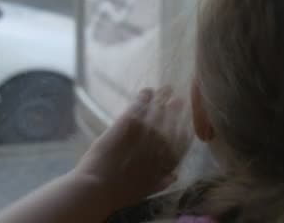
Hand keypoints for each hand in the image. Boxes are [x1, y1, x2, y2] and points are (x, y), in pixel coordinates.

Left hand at [74, 87, 190, 208]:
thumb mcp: (147, 190)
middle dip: (176, 109)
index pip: (183, 140)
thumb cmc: (122, 193)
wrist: (99, 186)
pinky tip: (147, 91)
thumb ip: (162, 181)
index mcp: (168, 160)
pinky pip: (140, 104)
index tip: (183, 124)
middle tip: (179, 100)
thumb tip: (174, 176)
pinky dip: (145, 96)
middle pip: (173, 120)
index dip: (184, 129)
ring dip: (163, 98)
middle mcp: (162, 142)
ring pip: (159, 109)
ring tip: (166, 89)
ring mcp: (147, 129)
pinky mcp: (129, 121)